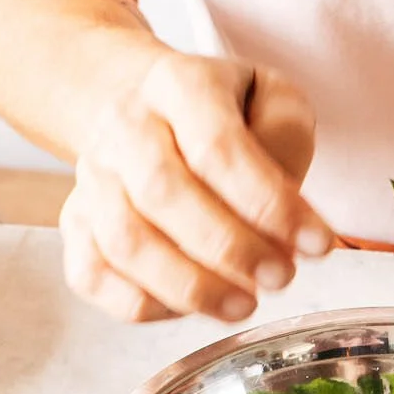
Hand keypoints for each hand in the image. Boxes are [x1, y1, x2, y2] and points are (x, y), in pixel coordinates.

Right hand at [61, 52, 334, 322]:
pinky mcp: (74, 223)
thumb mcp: (272, 99)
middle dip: (231, 248)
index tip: (319, 245)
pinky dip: (142, 304)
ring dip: (191, 286)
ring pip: (125, 242)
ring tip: (244, 304)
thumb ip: (288, 139)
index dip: (271, 204)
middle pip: (164, 193)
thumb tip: (286, 214)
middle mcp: (124, 126)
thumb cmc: (223, 115)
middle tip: (282, 278)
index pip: (219, 147)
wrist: (137, 106)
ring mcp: (92, 176)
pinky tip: (189, 308)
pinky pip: (92, 275)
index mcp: (178, 85)